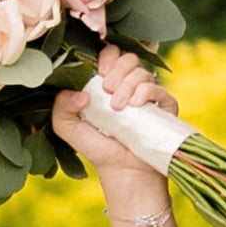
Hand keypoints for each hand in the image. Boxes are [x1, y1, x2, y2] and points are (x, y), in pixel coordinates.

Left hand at [53, 45, 177, 183]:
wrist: (122, 170)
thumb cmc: (96, 148)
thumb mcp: (69, 129)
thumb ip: (61, 109)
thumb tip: (77, 92)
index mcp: (105, 85)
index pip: (109, 56)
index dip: (105, 56)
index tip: (99, 70)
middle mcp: (127, 85)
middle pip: (127, 58)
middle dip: (116, 70)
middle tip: (106, 89)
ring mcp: (147, 94)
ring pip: (141, 72)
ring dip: (127, 84)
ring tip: (117, 108)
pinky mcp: (164, 106)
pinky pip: (159, 89)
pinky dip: (146, 91)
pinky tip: (136, 104)